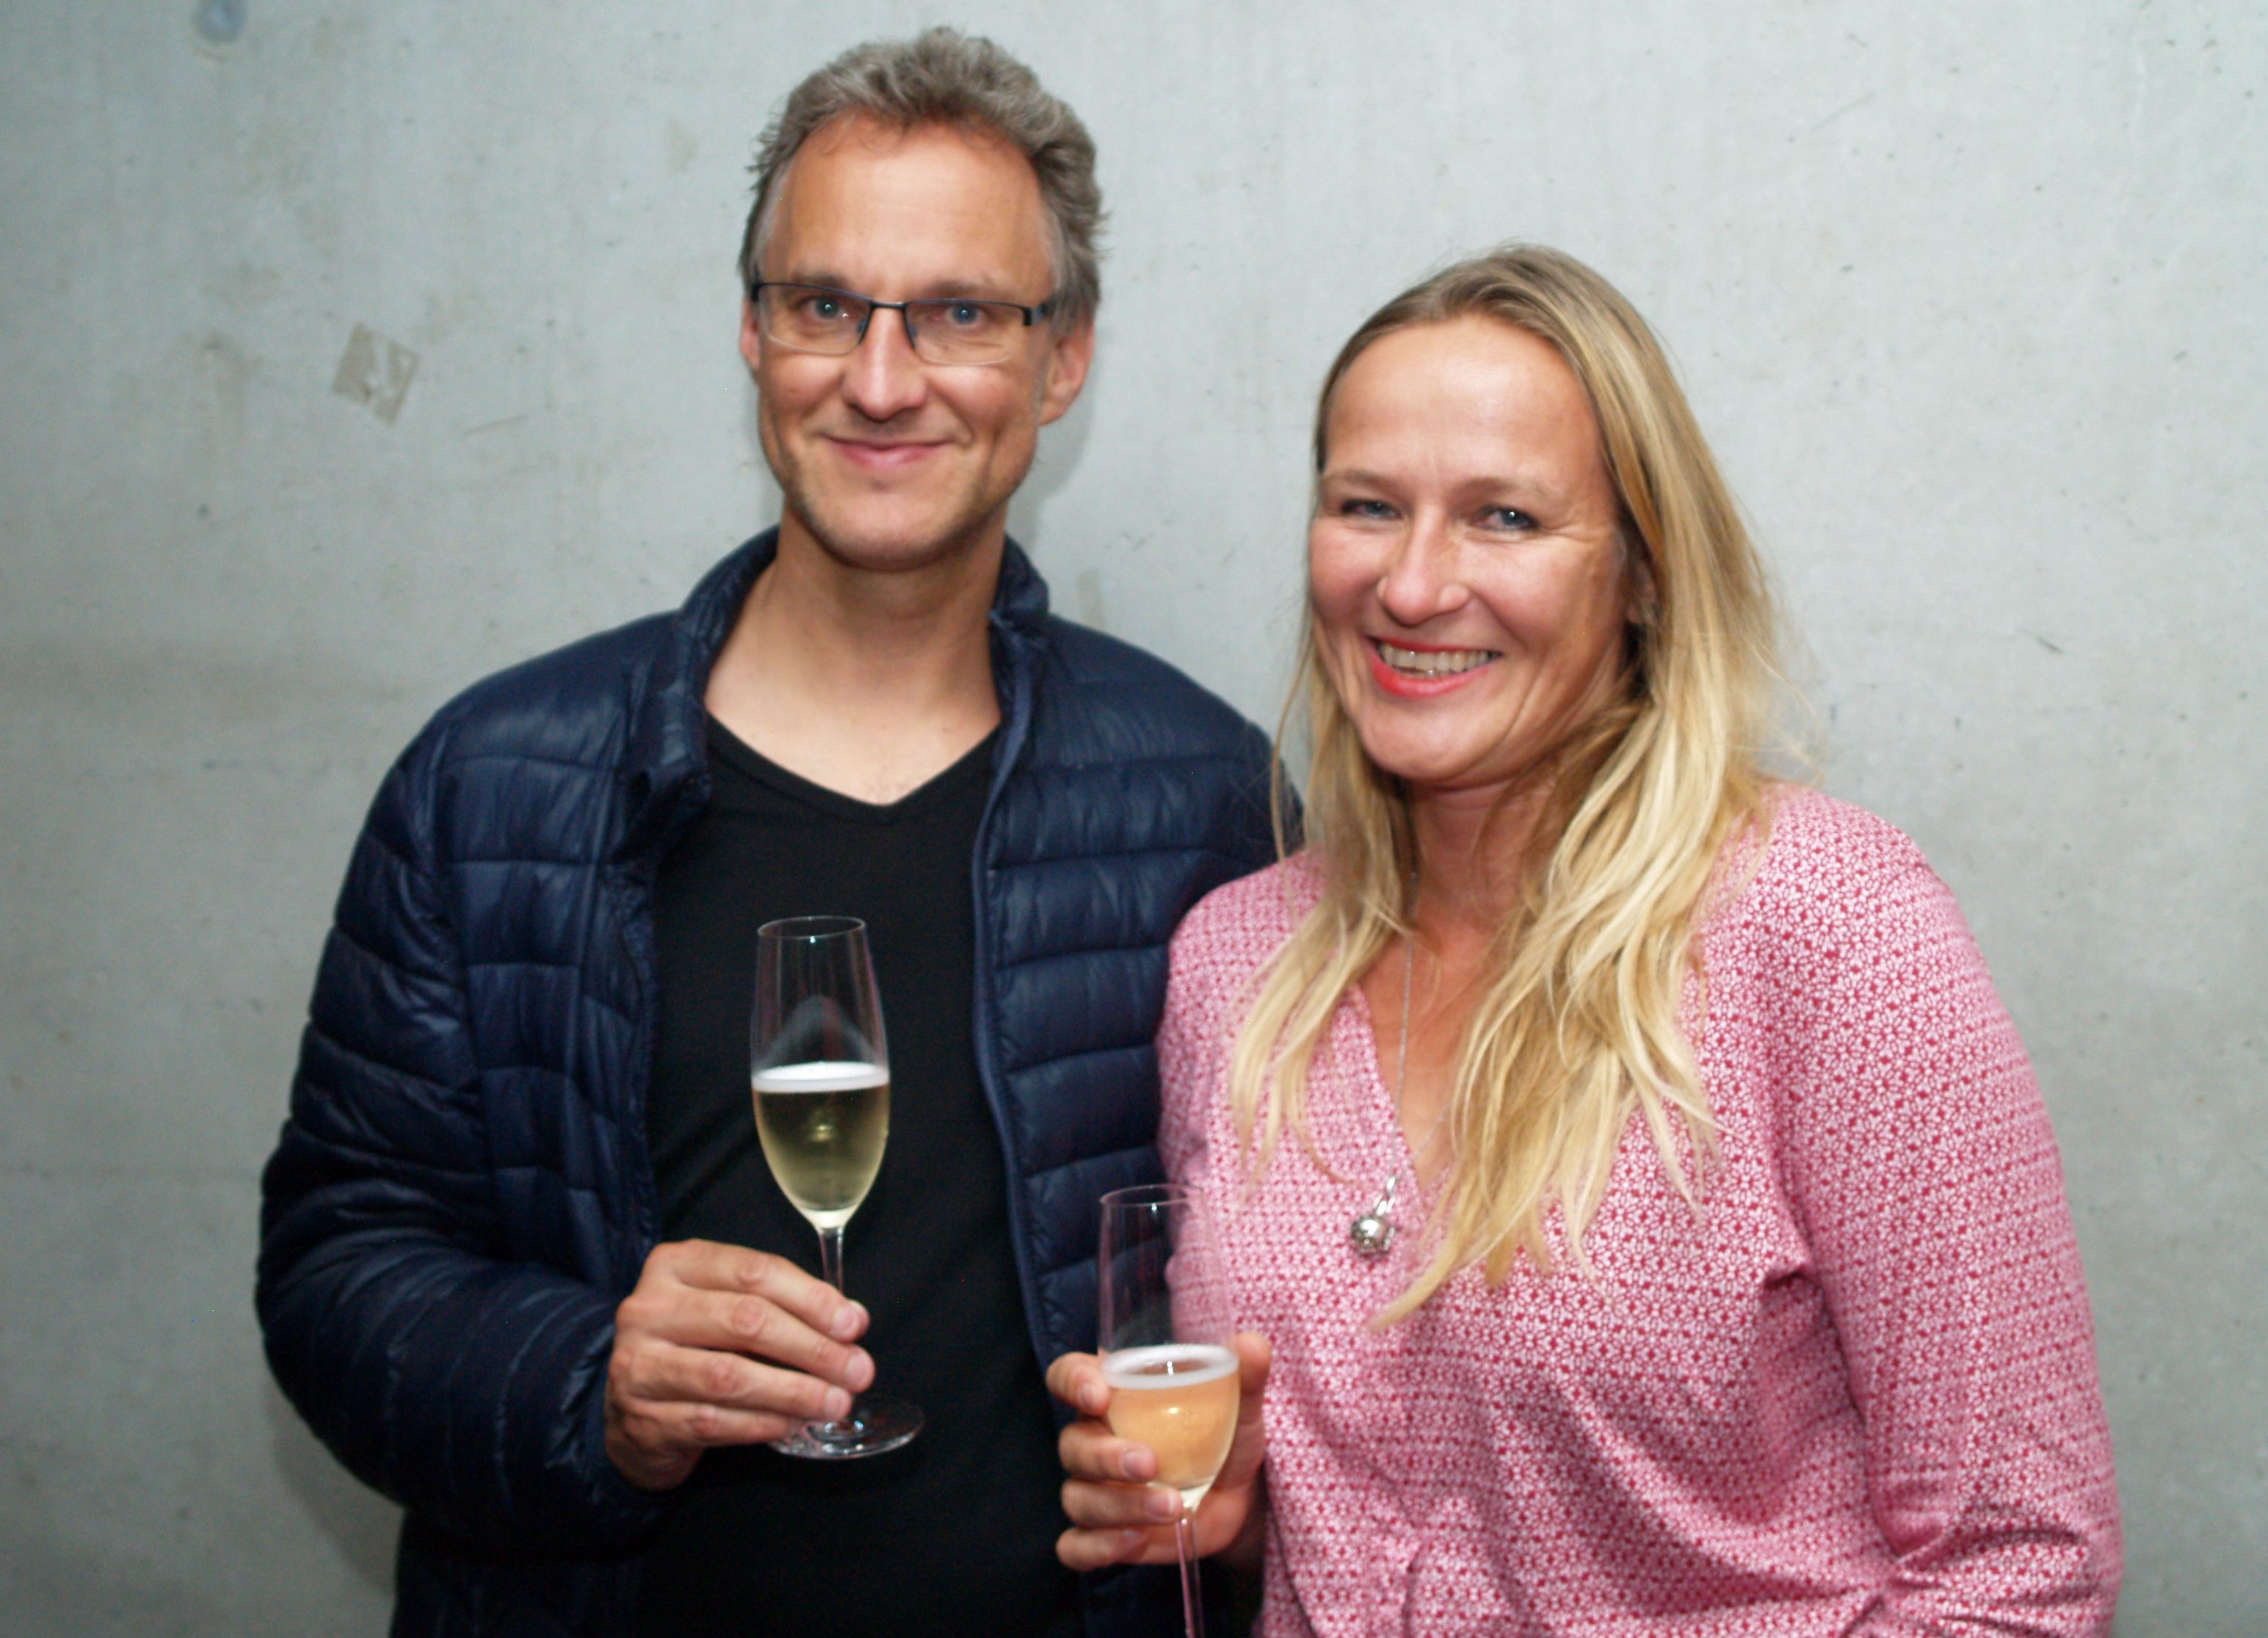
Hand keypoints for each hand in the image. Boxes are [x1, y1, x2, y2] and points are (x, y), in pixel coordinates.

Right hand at [604, 1238, 873, 1489]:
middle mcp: (649, 1309)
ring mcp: (639, 1365)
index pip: (753, 1272)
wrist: (631, 1412)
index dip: (810, 1298)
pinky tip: (794, 1424)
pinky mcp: (643, 1418)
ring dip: (794, 1391)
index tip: (853, 1325)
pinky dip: (762, 1423)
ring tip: (835, 1402)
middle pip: (745, 1320)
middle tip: (856, 1370)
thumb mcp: (730, 1310)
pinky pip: (714, 1422)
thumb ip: (786, 1307)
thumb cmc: (695, 1348)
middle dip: (811, 1347)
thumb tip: (851, 1320)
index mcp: (675, 1266)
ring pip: (729, 1376)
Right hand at [1050, 1330, 1269, 1572]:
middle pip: (1073, 1444)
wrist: (1240, 1497)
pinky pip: (1076, 1547)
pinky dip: (1097, 1547)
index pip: (1068, 1376)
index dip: (1073, 1382)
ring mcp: (1095, 1490)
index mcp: (1113, 1394)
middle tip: (1149, 1464)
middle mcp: (1093, 1439)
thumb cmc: (1224, 1435)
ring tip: (1173, 1506)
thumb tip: (1251, 1344)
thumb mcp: (1239, 1405)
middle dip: (1106, 1456)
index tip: (1098, 1395)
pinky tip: (1134, 1541)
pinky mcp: (1105, 1535)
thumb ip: (1243, 1375)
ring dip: (1121, 1505)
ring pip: (1079, 1498)